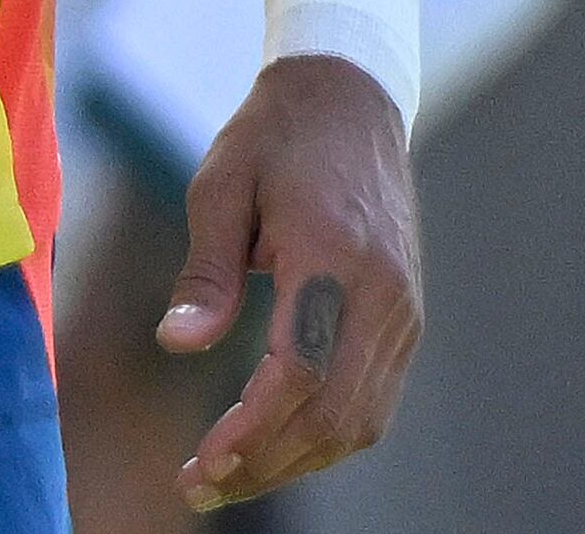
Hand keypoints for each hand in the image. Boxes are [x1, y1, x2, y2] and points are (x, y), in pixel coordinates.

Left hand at [163, 53, 422, 509]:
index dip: (252, 430)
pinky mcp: (406, 318)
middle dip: (267, 462)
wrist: (350, 99)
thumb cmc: (273, 138)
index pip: (300, 371)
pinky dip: (327, 434)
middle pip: (336, 414)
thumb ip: (204, 271)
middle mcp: (384, 295)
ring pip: (362, 419)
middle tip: (199, 485)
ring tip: (228, 476)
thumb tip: (178, 344)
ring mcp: (405, 312)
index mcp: (336, 258)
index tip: (203, 462)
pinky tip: (275, 443)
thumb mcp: (220, 186)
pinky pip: (374, 399)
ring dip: (297, 459)